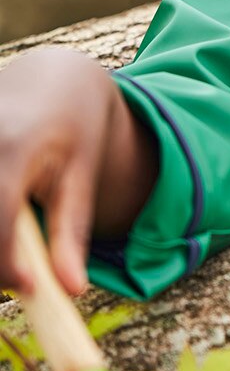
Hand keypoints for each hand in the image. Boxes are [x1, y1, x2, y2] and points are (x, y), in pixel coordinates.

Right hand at [0, 49, 156, 296]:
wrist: (51, 79)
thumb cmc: (73, 129)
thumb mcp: (82, 176)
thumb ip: (72, 233)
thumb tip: (74, 291)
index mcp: (12, 144)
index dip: (6, 260)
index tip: (27, 287)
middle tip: (17, 273)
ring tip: (17, 235)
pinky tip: (6, 217)